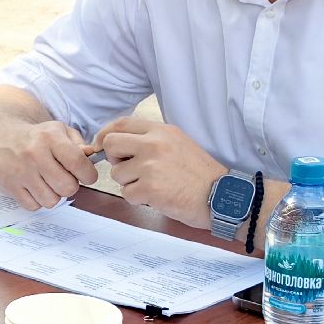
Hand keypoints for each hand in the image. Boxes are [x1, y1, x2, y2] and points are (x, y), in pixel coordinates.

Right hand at [0, 119, 100, 209]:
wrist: (1, 137)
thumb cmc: (36, 137)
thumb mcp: (59, 131)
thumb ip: (79, 144)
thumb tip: (91, 156)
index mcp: (49, 138)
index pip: (78, 163)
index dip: (89, 174)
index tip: (86, 175)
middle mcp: (34, 154)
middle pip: (67, 187)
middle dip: (70, 185)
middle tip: (63, 177)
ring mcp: (20, 172)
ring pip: (52, 200)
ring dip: (54, 194)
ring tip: (47, 181)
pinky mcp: (10, 186)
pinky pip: (34, 206)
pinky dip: (37, 200)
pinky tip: (34, 186)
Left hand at [93, 117, 225, 227]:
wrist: (221, 196)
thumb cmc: (200, 174)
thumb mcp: (178, 144)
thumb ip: (150, 140)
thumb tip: (117, 143)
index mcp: (162, 131)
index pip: (122, 124)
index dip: (106, 134)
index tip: (102, 145)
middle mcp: (155, 144)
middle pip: (111, 144)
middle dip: (115, 159)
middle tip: (130, 169)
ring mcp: (151, 166)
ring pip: (117, 174)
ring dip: (130, 183)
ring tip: (153, 186)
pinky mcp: (150, 188)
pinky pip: (127, 193)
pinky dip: (138, 199)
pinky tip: (157, 197)